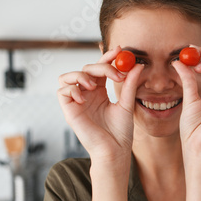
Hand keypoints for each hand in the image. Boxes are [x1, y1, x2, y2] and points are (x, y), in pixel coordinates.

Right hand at [57, 46, 143, 160]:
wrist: (115, 151)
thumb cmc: (120, 132)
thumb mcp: (126, 104)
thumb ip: (130, 84)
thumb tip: (138, 65)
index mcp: (100, 92)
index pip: (100, 68)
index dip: (107, 57)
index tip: (118, 50)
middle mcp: (87, 94)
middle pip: (86, 69)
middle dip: (100, 66)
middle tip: (116, 73)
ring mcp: (77, 102)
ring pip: (67, 76)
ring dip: (81, 75)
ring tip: (94, 86)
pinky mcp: (69, 110)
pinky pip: (62, 91)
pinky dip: (72, 89)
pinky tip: (85, 98)